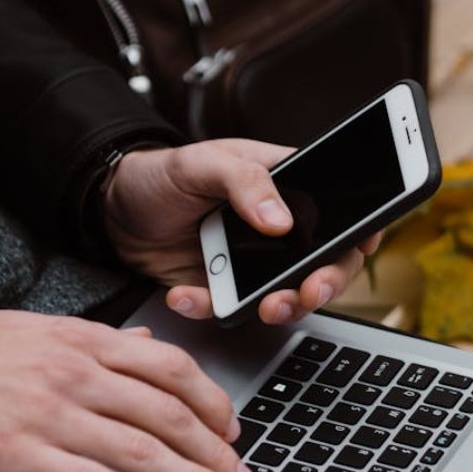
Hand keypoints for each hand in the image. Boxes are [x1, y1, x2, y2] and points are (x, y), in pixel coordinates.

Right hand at [0, 311, 253, 471]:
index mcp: (83, 339)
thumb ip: (98, 340)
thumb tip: (146, 345)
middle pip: (167, 412)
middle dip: (214, 450)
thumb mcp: (39, 329)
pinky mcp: (19, 454)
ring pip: (139, 448)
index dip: (212, 401)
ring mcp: (49, 413)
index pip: (169, 368)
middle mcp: (74, 373)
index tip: (231, 429)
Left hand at [103, 139, 381, 323]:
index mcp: (287, 186)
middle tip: (308, 291)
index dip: (363, 229)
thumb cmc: (161, 173)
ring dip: (280, 306)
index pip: (342, 207)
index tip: (362, 246)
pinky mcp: (226, 288)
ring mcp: (254, 262)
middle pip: (326, 262)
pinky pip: (232, 308)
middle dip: (324, 283)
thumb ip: (245, 183)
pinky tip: (186, 295)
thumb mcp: (204, 162)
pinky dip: (213, 309)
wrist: (110, 209)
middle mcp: (279, 228)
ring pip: (287, 294)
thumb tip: (282, 221)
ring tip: (261, 307)